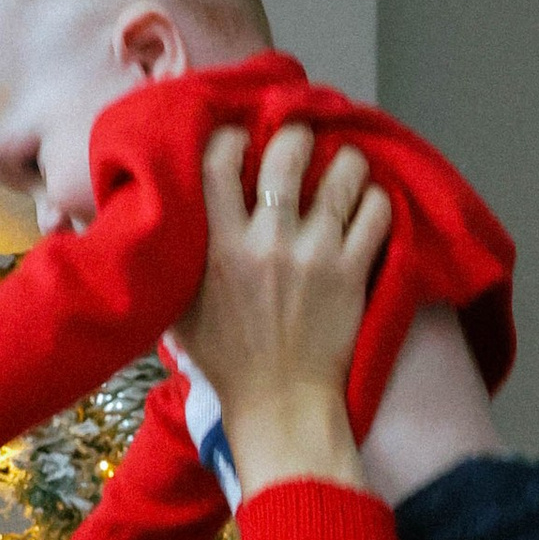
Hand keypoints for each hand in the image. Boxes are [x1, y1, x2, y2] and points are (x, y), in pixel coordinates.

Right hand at [175, 120, 390, 494]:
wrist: (280, 403)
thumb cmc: (226, 359)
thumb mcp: (179, 307)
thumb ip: (176, 257)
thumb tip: (161, 217)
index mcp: (219, 247)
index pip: (220, 162)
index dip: (232, 137)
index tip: (241, 136)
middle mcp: (268, 243)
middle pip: (288, 154)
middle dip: (297, 136)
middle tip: (301, 139)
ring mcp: (316, 256)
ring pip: (343, 176)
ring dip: (346, 161)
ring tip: (344, 163)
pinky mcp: (353, 273)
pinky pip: (376, 213)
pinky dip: (376, 199)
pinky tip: (367, 202)